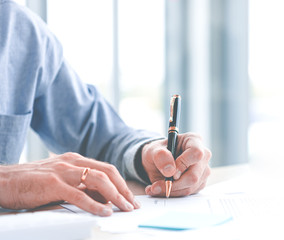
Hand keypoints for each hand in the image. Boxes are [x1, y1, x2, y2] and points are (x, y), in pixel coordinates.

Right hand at [0, 152, 139, 215]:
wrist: (2, 180)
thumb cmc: (31, 182)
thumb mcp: (60, 179)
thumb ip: (80, 184)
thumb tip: (103, 198)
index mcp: (75, 160)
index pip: (107, 169)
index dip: (122, 184)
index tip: (131, 198)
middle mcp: (72, 162)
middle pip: (108, 173)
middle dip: (124, 190)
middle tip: (133, 205)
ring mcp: (63, 172)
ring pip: (98, 181)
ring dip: (115, 196)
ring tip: (125, 209)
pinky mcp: (53, 184)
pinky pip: (79, 195)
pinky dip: (95, 204)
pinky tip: (105, 212)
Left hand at [141, 133, 210, 196]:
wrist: (158, 163)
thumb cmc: (158, 153)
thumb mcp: (153, 150)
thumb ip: (160, 156)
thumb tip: (170, 170)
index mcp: (194, 140)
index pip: (196, 153)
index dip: (183, 164)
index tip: (170, 172)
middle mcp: (203, 155)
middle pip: (194, 175)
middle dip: (174, 184)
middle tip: (156, 186)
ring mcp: (203, 170)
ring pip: (191, 187)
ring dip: (171, 190)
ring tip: (155, 187)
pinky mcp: (200, 182)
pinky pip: (188, 192)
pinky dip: (173, 193)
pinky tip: (162, 189)